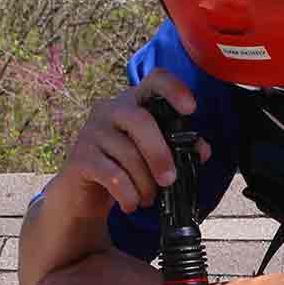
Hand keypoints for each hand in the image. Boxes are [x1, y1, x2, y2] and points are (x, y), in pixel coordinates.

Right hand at [51, 69, 212, 219]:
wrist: (82, 194)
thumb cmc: (123, 168)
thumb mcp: (151, 157)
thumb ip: (177, 149)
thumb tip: (202, 150)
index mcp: (132, 103)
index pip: (154, 80)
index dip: (174, 89)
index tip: (191, 109)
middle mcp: (110, 110)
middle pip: (141, 120)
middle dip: (160, 154)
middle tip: (169, 180)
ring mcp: (92, 132)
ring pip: (128, 153)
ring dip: (145, 183)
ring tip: (148, 198)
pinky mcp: (80, 158)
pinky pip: (113, 175)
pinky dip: (128, 194)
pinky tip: (131, 204)